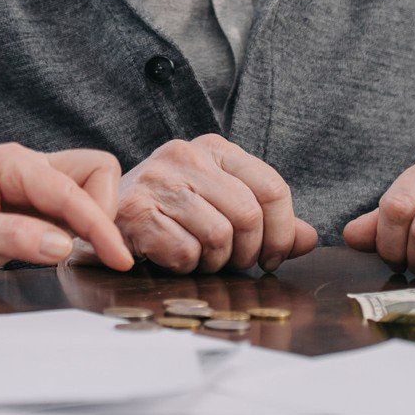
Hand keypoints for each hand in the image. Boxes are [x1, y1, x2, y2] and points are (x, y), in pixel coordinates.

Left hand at [0, 144, 134, 281]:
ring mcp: (31, 187)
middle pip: (95, 171)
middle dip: (104, 209)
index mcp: (10, 164)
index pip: (73, 190)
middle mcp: (26, 167)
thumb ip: (12, 238)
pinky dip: (85, 230)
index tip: (118, 259)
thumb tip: (64, 245)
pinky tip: (74, 254)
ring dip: (97, 219)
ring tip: (87, 255)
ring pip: (90, 188)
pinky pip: (74, 210)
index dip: (99, 224)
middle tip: (95, 252)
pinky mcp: (32, 210)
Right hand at [115, 135, 318, 273]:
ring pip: (219, 237)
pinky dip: (185, 266)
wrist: (103, 213)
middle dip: (247, 252)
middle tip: (233, 263)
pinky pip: (184, 253)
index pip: (273, 188)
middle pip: (249, 216)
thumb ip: (268, 220)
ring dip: (214, 262)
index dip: (282, 232)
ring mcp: (158, 180)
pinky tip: (172, 257)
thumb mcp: (221, 204)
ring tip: (199, 257)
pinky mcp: (135, 211)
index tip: (272, 256)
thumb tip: (310, 239)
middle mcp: (186, 155)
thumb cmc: (170, 212)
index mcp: (214, 148)